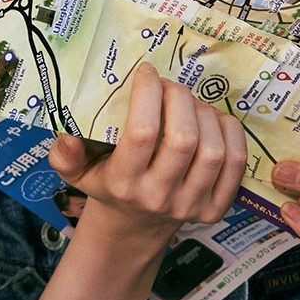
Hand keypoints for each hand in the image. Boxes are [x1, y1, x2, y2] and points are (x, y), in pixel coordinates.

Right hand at [49, 64, 247, 247]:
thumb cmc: (108, 184)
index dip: (148, 94)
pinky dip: (230, 132)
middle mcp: (159, 198)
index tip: (147, 73)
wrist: (135, 226)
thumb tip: (67, 138)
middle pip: (183, 139)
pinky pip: (235, 163)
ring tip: (190, 104)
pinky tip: (214, 120)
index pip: (141, 133)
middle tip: (170, 86)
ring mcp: (191, 206)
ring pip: (213, 150)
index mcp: (123, 185)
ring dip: (205, 113)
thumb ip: (64, 155)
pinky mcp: (216, 209)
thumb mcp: (78, 172)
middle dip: (180, 99)